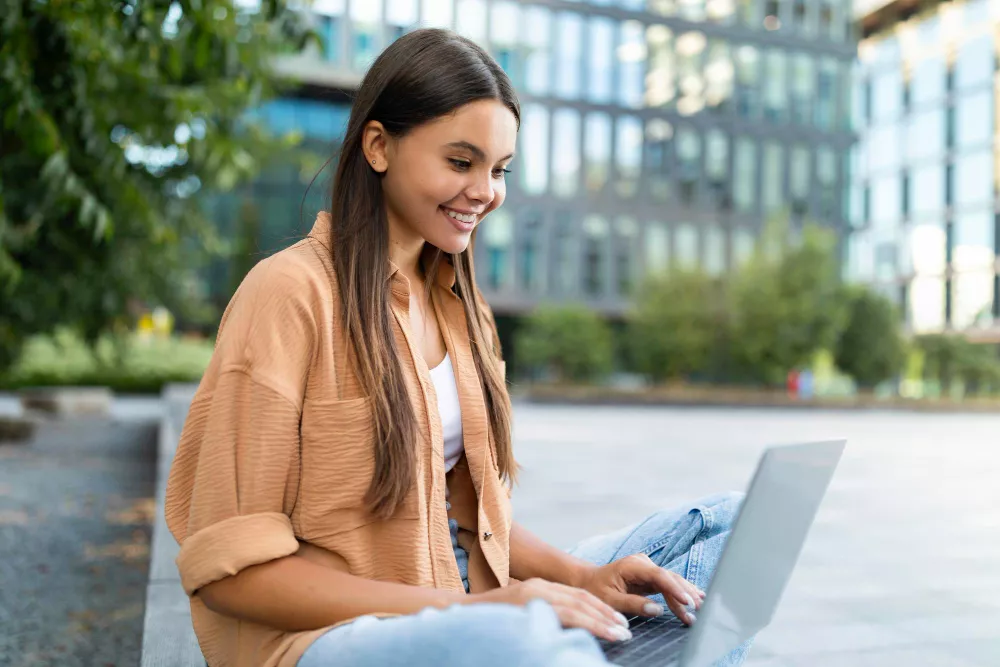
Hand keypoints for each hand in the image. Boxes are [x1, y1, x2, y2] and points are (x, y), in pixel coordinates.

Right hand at [468, 578, 633, 641]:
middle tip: (626, 629)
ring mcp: (532, 595)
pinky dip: (584, 624)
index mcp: (538, 588)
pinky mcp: (527, 605)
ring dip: (602, 622)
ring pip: (576, 607)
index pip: (577, 596)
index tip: (618, 622)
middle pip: (581, 599)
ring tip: (621, 634)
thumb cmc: (488, 621)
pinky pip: (562, 615)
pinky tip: (598, 633)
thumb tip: (565, 630)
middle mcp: (538, 587)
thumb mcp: (520, 615)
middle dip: (606, 615)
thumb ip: (542, 617)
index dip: (600, 609)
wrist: (456, 614)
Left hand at [575, 553, 704, 625]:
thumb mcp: (610, 599)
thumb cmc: (596, 589)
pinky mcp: (649, 576)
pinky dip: (679, 593)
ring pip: (671, 580)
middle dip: (684, 594)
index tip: (688, 601)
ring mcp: (647, 568)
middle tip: (697, 610)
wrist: (588, 580)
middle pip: (669, 577)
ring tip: (699, 608)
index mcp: (632, 566)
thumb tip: (657, 610)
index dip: (675, 588)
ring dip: (685, 594)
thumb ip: (633, 604)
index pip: (659, 575)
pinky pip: (667, 584)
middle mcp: (642, 563)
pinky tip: (695, 597)